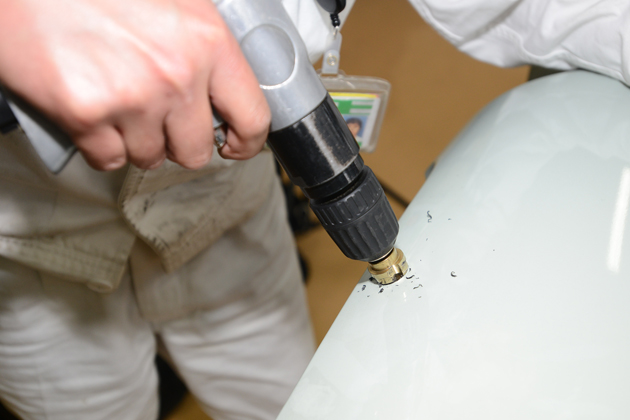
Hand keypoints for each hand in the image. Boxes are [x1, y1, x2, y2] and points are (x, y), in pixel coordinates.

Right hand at [0, 0, 269, 170]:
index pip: (252, 118)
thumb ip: (205, 47)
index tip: (233, 144)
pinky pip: (108, 159)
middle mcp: (175, 73)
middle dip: (178, 140)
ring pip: (150, 158)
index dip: (245, 141)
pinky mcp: (84, 114)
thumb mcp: (175, 0)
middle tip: (158, 115)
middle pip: (196, 151)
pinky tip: (94, 112)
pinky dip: (101, 144)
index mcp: (207, 40)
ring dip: (136, 140)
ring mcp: (130, 97)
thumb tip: (226, 94)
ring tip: (118, 100)